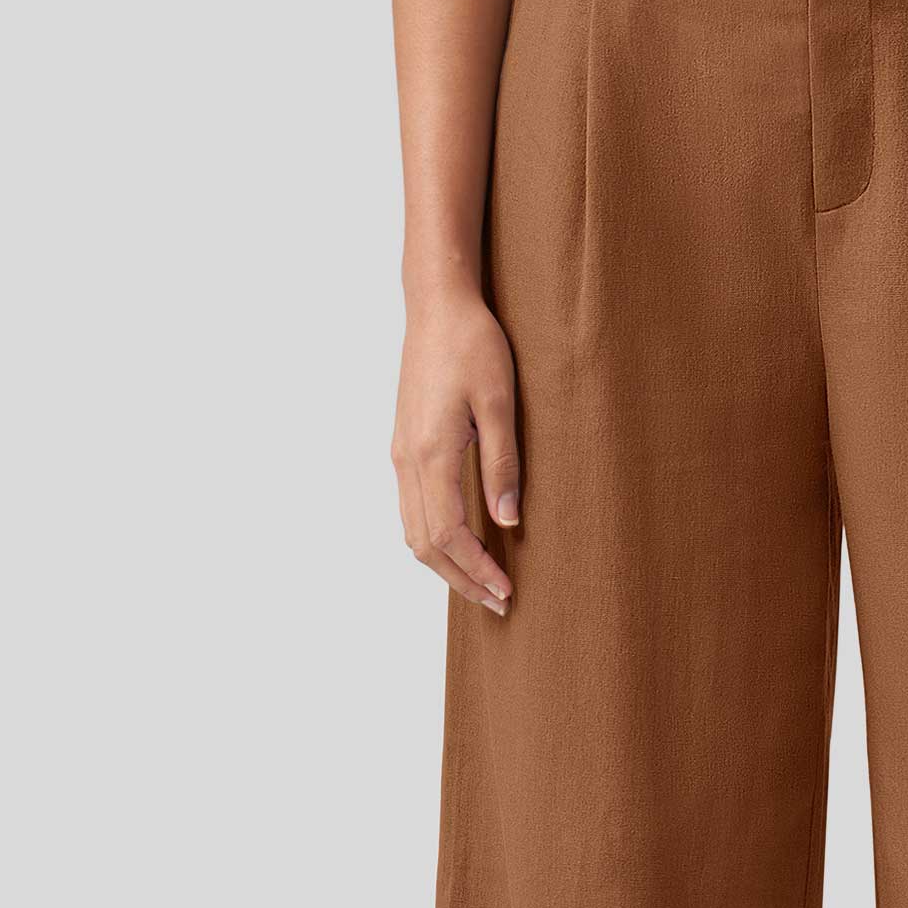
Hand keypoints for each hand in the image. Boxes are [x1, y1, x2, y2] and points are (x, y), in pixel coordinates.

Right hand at [391, 286, 520, 613]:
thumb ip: (502, 465)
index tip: (506, 591)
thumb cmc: (473, 345)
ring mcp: (400, 454)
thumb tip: (507, 523)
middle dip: (461, 579)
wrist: (437, 305)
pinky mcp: (404, 446)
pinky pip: (413, 509)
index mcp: (430, 453)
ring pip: (413, 531)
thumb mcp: (501, 403)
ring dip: (445, 564)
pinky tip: (461, 544)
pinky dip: (434, 539)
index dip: (476, 570)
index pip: (448, 534)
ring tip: (482, 582)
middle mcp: (407, 460)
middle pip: (424, 544)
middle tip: (499, 601)